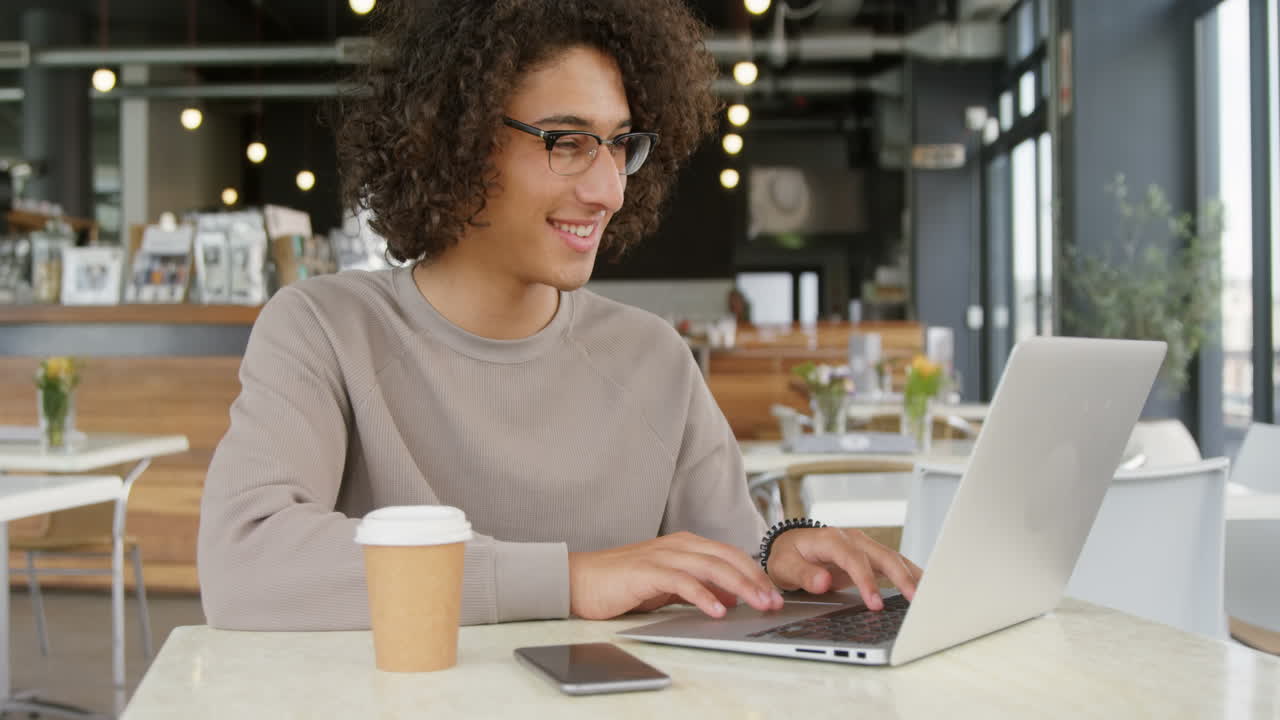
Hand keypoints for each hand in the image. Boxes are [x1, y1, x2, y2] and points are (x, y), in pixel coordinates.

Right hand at [568, 531, 785, 619]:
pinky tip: (718, 609)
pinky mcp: (646, 571)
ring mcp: (662, 555)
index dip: (755, 573)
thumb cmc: (622, 583)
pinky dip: (703, 595)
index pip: (730, 555)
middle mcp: (677, 545)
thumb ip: (697, 586)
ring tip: (757, 605)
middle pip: (727, 558)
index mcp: (685, 545)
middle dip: (755, 580)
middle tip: (774, 601)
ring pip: (711, 567)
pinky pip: (682, 581)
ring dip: (739, 587)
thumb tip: (730, 596)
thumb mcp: (668, 585)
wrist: (579, 579)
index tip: (773, 593)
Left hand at [764, 527, 921, 610]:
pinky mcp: (869, 555)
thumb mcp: (784, 566)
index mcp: (829, 539)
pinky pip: (893, 563)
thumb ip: (802, 574)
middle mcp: (850, 539)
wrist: (789, 546)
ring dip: (911, 575)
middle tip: (915, 599)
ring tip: (930, 594)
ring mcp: (863, 545)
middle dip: (901, 576)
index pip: (853, 558)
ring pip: (892, 557)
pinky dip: (910, 574)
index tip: (875, 603)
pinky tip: (924, 586)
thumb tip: (823, 581)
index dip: (866, 580)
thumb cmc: (787, 556)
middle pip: (881, 554)